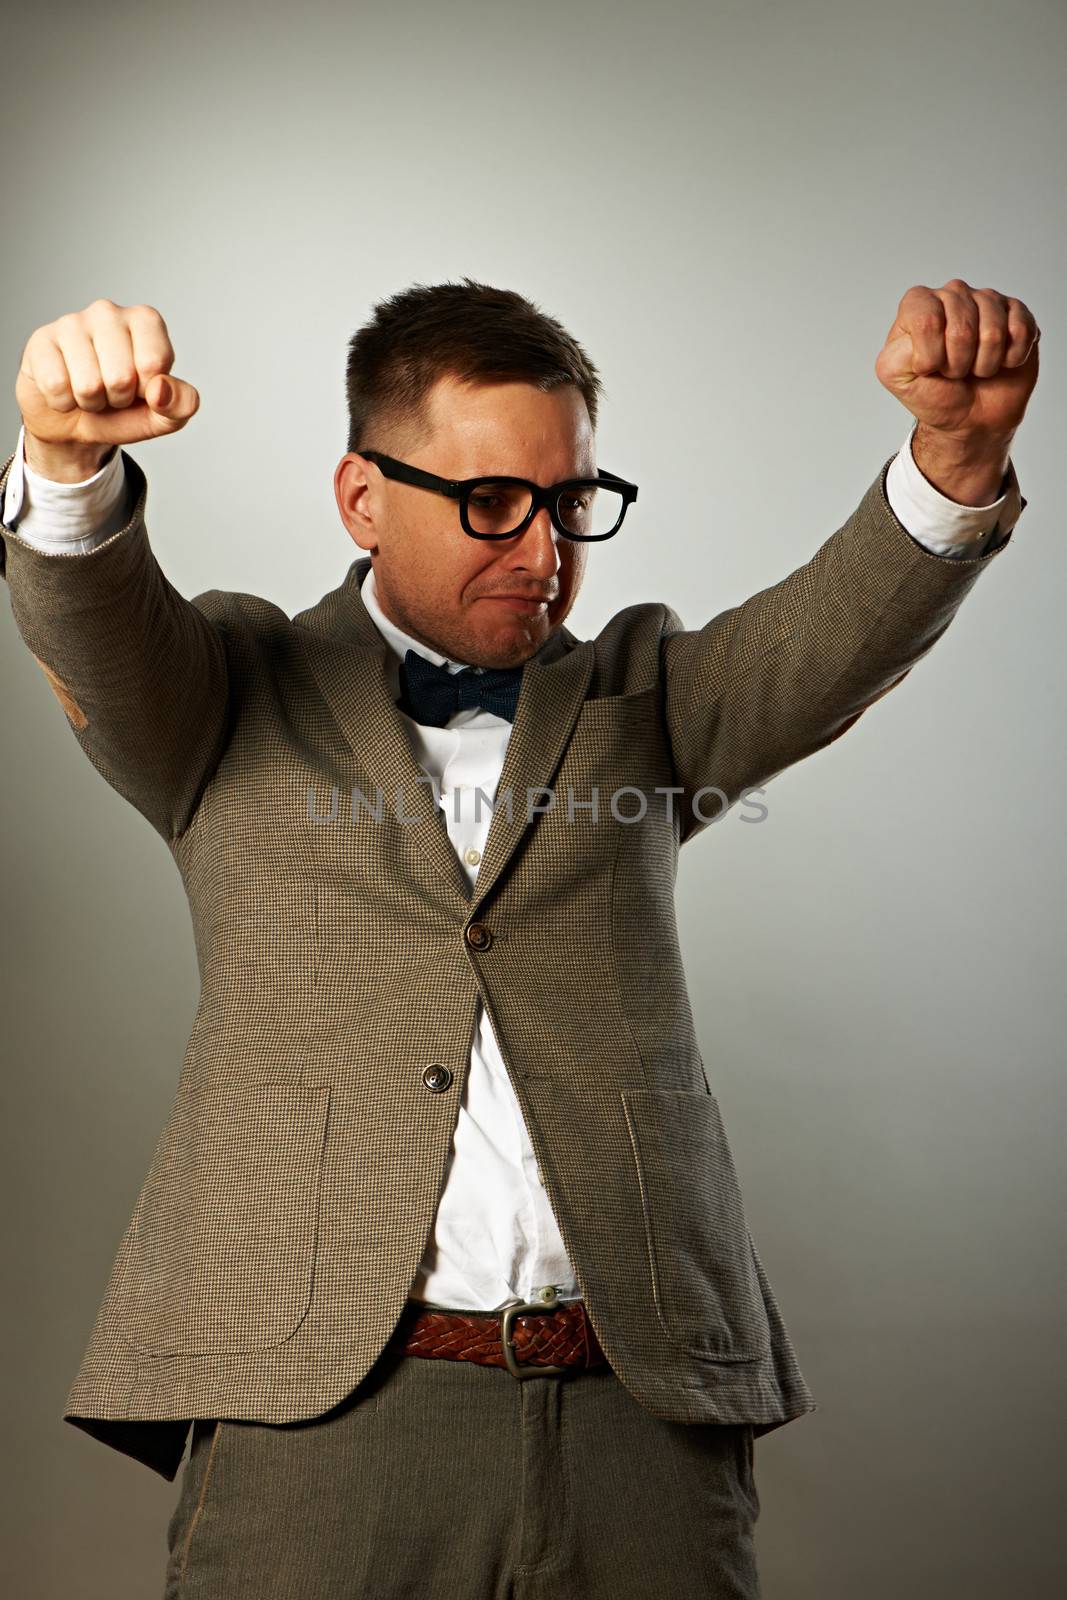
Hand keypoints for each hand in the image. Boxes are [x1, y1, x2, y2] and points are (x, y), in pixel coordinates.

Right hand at [15, 299, 198, 457]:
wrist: (74, 420)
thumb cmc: (123, 410)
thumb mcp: (164, 415)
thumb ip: (181, 404)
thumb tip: (160, 390)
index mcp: (146, 321)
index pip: (154, 362)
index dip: (149, 391)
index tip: (142, 388)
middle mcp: (109, 311)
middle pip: (121, 377)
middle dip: (117, 400)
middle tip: (111, 393)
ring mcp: (72, 322)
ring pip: (88, 385)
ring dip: (90, 403)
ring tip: (90, 392)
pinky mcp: (41, 340)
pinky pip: (56, 386)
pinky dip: (63, 402)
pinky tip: (65, 389)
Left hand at [875, 279, 1038, 439]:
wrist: (970, 417)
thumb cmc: (934, 394)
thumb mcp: (896, 378)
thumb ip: (895, 354)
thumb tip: (922, 337)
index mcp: (918, 304)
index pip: (926, 320)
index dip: (931, 356)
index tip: (929, 368)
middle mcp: (952, 294)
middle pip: (962, 327)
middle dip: (958, 363)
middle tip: (954, 371)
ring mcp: (987, 300)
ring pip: (993, 331)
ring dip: (985, 363)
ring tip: (976, 367)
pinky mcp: (1017, 312)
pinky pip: (1021, 331)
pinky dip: (1011, 358)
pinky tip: (1002, 361)